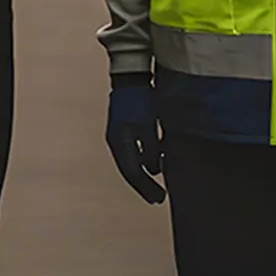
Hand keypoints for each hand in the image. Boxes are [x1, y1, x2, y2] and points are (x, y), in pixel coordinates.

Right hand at [106, 78, 165, 203]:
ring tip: (157, 187)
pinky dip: (144, 162)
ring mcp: (118, 136)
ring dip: (144, 175)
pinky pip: (133, 153)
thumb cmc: (140, 98)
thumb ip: (152, 148)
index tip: (159, 198)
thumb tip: (155, 170)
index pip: (132, 172)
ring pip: (131, 162)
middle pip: (130, 170)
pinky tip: (155, 165)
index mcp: (119, 141)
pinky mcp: (124, 130)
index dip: (146, 187)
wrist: (130, 76)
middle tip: (158, 198)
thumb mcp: (148, 124)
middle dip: (144, 186)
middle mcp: (116, 142)